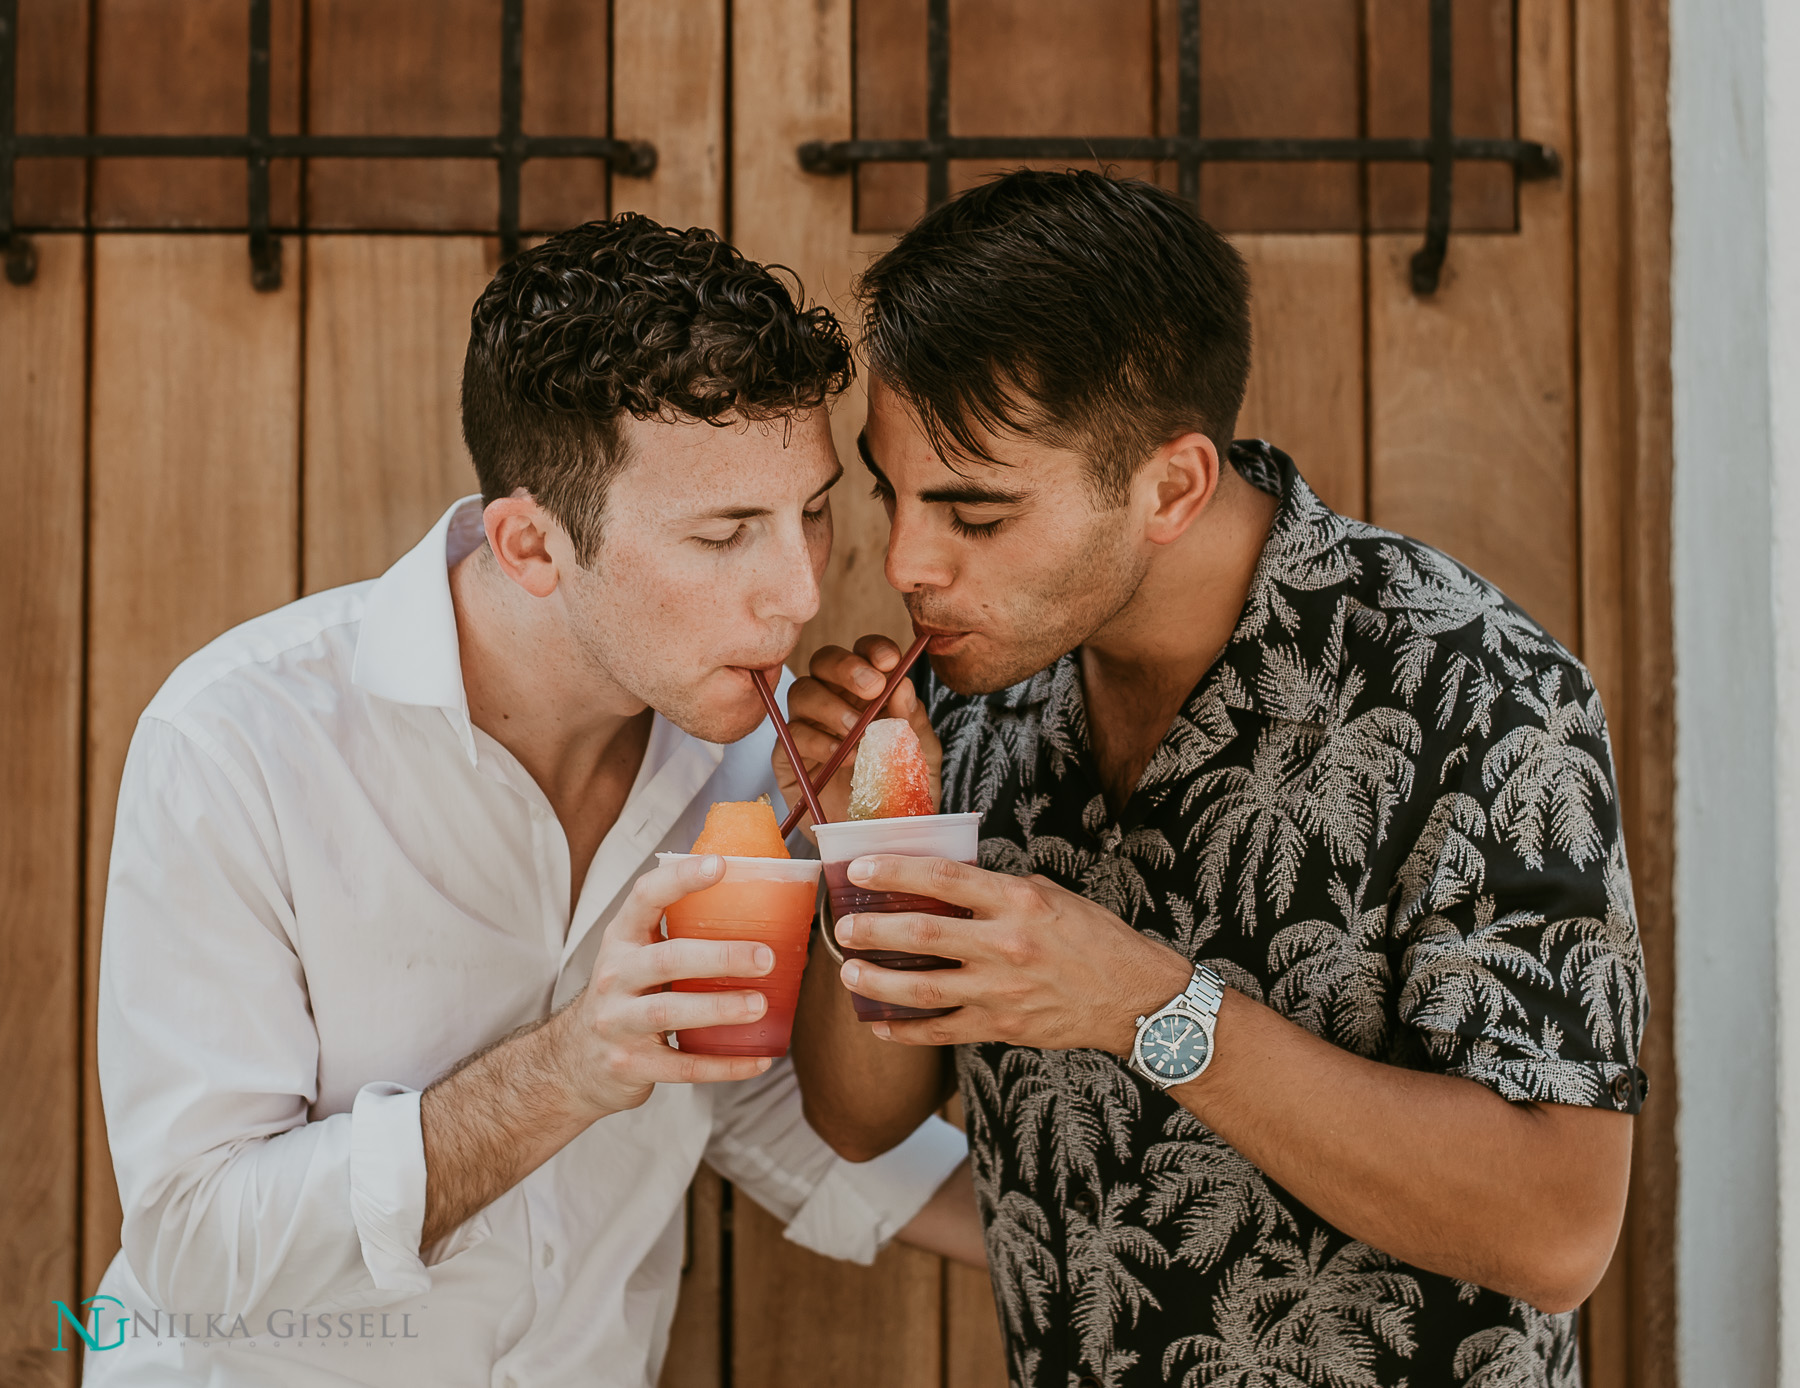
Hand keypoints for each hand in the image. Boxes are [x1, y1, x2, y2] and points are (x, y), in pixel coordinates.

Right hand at [552, 854, 776, 1117]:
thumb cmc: (624, 996)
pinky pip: (682, 1066)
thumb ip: (679, 934)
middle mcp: (615, 976)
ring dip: (720, 1009)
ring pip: (670, 1013)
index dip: (681, 879)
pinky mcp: (630, 1065)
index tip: (720, 865)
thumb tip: (756, 903)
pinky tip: (759, 1059)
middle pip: (666, 959)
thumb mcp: (635, 957)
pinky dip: (724, 1065)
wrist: (573, 1061)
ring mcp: (618, 1023)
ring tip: (760, 1005)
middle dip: (719, 956)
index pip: (646, 897)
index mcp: (622, 939)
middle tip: (766, 957)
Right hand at [777, 634, 941, 834]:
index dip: (872, 649)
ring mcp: (809, 727)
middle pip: (824, 662)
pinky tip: (843, 757)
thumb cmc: (902, 793)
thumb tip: (902, 685)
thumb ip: (913, 722)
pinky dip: (818, 741)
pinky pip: (792, 734)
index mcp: (868, 693)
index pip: (863, 654)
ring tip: (857, 732)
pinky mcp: (789, 757)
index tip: (890, 662)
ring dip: (831, 706)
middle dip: (847, 668)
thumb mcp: (921, 757)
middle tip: (872, 689)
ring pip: (803, 691)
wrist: (882, 839)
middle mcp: (835, 702)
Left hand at [832, 856, 1193, 1052]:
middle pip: (922, 937)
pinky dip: (904, 1032)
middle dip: (874, 931)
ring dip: (877, 982)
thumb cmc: (1093, 938)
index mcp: (1018, 902)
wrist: (1133, 997)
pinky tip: (877, 1025)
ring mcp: (1001, 992)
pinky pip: (940, 1032)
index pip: (944, 880)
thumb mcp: (1050, 895)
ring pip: (922, 990)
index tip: (860, 868)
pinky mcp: (1001, 1027)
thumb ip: (999, 890)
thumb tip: (948, 882)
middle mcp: (1006, 945)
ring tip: (849, 973)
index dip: (896, 872)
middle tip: (844, 926)